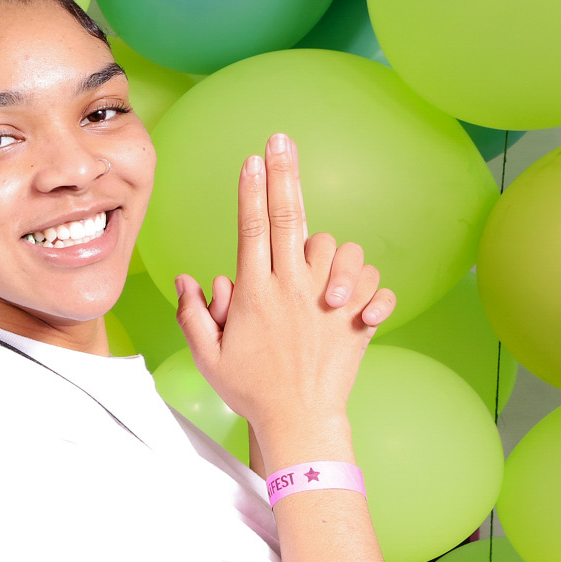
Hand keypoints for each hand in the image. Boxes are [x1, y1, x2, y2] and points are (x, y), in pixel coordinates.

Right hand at [173, 134, 395, 448]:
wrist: (300, 421)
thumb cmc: (250, 391)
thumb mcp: (208, 357)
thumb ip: (193, 314)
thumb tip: (189, 277)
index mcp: (254, 294)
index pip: (252, 228)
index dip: (251, 190)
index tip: (251, 159)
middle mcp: (292, 288)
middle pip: (290, 216)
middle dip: (284, 174)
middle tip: (281, 140)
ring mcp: (326, 300)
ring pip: (333, 245)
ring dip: (324, 252)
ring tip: (312, 277)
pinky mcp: (356, 316)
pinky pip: (370, 278)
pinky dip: (362, 282)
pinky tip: (347, 299)